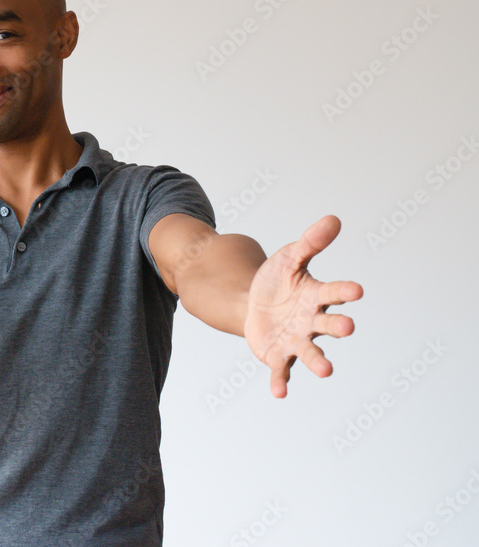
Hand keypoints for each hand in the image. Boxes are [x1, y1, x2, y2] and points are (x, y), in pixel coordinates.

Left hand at [243, 215, 363, 397]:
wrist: (252, 303)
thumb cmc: (278, 280)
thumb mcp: (289, 258)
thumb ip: (310, 243)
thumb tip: (333, 219)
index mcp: (316, 296)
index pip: (333, 292)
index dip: (344, 291)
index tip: (357, 289)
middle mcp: (311, 321)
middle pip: (328, 325)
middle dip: (337, 326)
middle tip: (348, 327)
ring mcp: (296, 340)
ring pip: (310, 352)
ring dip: (318, 361)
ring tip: (325, 370)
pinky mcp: (278, 355)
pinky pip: (281, 370)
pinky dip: (281, 381)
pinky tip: (279, 392)